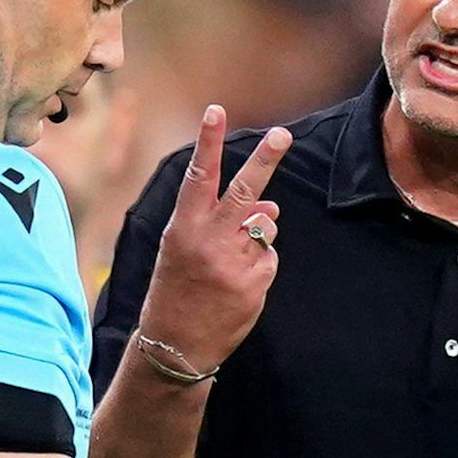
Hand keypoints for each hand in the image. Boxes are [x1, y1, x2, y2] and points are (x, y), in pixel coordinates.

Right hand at [137, 105, 291, 373]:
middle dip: (265, 160)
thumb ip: (221, 223)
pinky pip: (269, 257)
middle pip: (244, 192)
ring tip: (230, 261)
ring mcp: (233, 263)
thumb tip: (271, 207)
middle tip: (283, 135)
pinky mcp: (254, 284)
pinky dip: (260, 264)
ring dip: (257, 233)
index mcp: (183, 229)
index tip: (215, 111)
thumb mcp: (185, 251)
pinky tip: (238, 284)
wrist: (175, 346)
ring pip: (264, 226)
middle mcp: (208, 242)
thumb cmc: (176, 290)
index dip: (208, 143)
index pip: (198, 177)